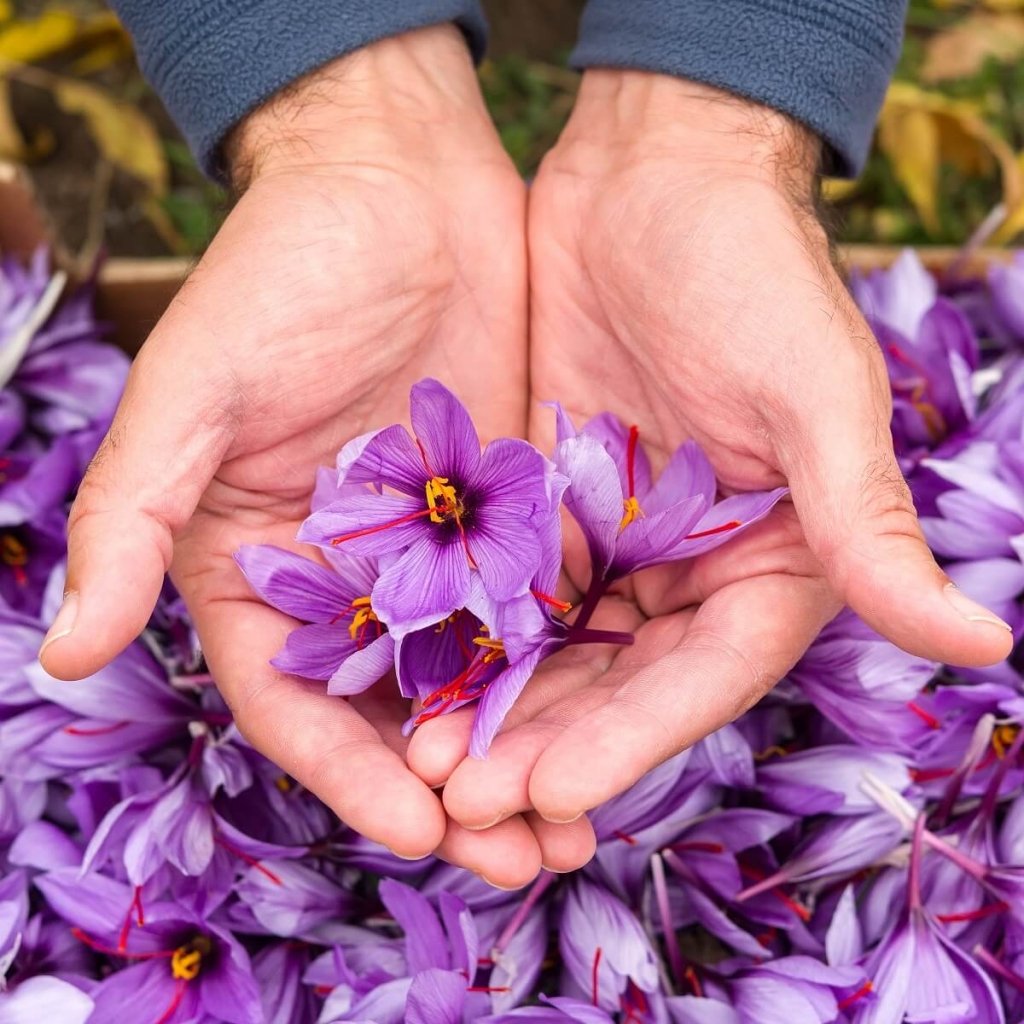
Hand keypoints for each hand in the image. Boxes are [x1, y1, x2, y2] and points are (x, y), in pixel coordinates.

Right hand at [39, 26, 593, 884]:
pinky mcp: (512, 516)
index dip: (351, 778)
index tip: (419, 831)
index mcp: (259, 570)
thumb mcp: (196, 389)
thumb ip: (133, 514)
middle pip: (400, 717)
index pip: (300, 706)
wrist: (396, 188)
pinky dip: (572, 671)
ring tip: (581, 826)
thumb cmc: (280, 275)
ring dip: (526, 754)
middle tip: (525, 859)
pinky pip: (544, 610)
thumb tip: (68, 649)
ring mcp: (438, 554)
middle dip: (456, 795)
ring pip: (481, 681)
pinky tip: (618, 717)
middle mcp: (349, 581)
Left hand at [410, 71, 1012, 828]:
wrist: (654, 176)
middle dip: (544, 746)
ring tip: (424, 766)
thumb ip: (868, 524)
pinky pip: (503, 587)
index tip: (554, 790)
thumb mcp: (814, 393)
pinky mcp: (546, 503)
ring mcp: (614, 539)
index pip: (702, 677)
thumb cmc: (751, 271)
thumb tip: (984, 644)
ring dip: (495, 711)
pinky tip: (412, 678)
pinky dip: (467, 636)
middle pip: (617, 684)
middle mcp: (692, 567)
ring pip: (553, 651)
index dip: (632, 740)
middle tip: (462, 804)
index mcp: (773, 561)